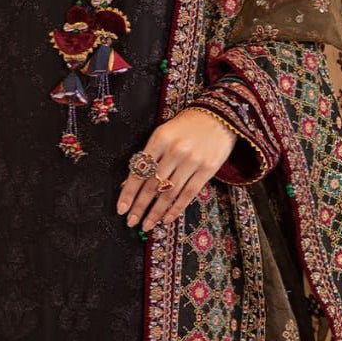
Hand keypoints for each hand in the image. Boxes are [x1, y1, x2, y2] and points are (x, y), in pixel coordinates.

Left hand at [116, 108, 236, 232]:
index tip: (121, 209)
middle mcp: (175, 150)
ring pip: (169, 192)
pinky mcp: (208, 169)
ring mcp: (192, 161)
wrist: (220, 116)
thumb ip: (148, 157)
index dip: (129, 192)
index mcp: (159, 139)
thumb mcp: (163, 134)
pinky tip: (166, 219)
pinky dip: (176, 208)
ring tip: (146, 225)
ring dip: (156, 212)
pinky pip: (188, 194)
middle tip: (131, 222)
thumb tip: (129, 183)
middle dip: (140, 206)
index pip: (139, 171)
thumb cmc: (186, 126)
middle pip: (152, 184)